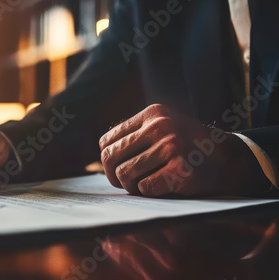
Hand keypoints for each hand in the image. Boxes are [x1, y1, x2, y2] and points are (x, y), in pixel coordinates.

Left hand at [99, 104, 266, 196]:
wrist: (228, 159)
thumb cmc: (188, 146)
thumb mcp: (164, 127)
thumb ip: (136, 135)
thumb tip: (103, 156)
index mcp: (152, 115)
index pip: (107, 140)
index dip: (107, 159)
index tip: (116, 169)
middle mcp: (160, 127)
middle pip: (110, 157)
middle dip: (113, 175)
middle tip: (124, 183)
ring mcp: (171, 148)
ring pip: (125, 174)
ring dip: (130, 186)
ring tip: (142, 185)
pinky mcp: (180, 170)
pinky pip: (144, 188)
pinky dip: (148, 192)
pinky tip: (160, 186)